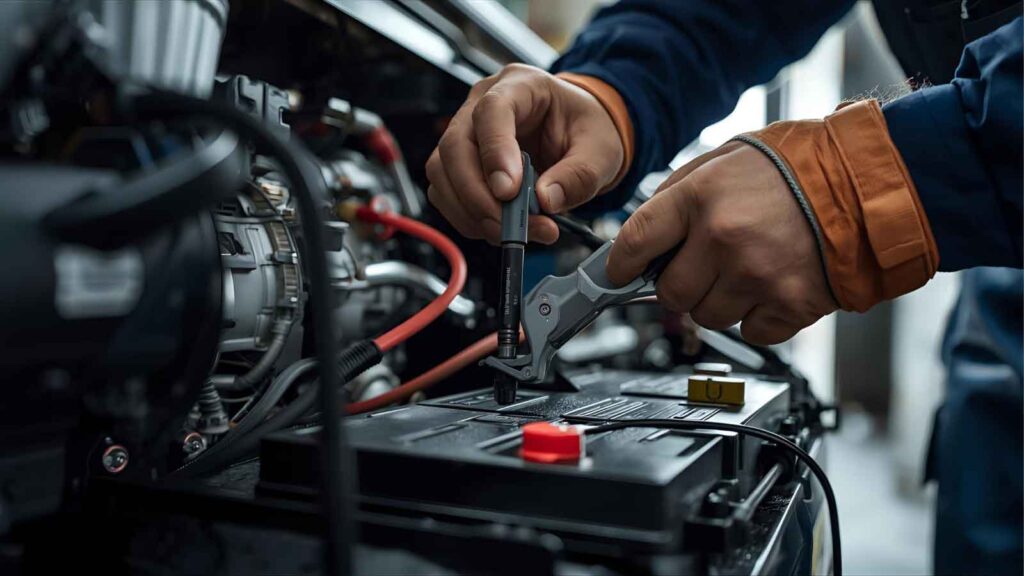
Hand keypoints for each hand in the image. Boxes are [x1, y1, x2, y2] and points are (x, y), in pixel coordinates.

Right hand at [426, 64, 623, 243]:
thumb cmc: (586, 130)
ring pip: (442, 173)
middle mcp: (481, 103)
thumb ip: (579, 175)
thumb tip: (545, 201)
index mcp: (521, 85)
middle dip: (478, 195)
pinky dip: (469, 218)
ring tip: (514, 232)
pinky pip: (446, 193)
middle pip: (455, 145)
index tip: (509, 192)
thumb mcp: (602, 151)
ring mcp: (465, 132)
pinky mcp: (458, 163)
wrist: (577, 135)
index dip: (495, 153)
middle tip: (510, 227)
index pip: (492, 111)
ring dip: (472, 212)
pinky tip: (500, 227)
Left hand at [606, 141, 836, 344]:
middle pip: (669, 294)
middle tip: (703, 266)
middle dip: (679, 284)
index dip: (619, 265)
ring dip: (719, 300)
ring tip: (746, 268)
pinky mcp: (788, 305)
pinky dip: (756, 316)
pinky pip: (750, 331)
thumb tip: (641, 238)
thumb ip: (676, 196)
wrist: (863, 184)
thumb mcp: (723, 160)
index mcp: (701, 197)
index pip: (634, 243)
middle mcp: (724, 239)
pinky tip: (771, 284)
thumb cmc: (794, 169)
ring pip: (707, 317)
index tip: (618, 273)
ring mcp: (757, 276)